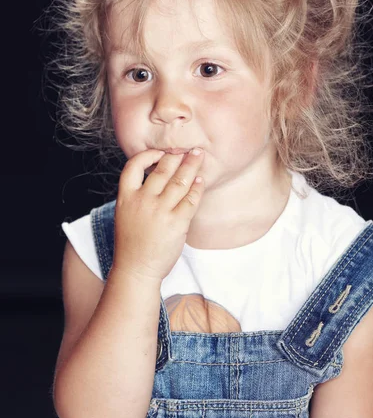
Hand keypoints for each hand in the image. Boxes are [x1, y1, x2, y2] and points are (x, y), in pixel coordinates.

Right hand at [113, 148, 204, 281]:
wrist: (136, 270)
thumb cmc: (132, 244)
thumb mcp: (126, 214)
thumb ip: (138, 195)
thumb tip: (158, 175)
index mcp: (126, 197)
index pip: (133, 166)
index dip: (147, 155)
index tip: (159, 153)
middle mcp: (142, 201)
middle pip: (162, 169)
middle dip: (177, 155)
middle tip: (188, 148)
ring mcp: (160, 211)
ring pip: (180, 180)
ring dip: (191, 165)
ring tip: (198, 155)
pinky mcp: (177, 223)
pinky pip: (191, 199)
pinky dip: (197, 187)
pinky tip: (201, 180)